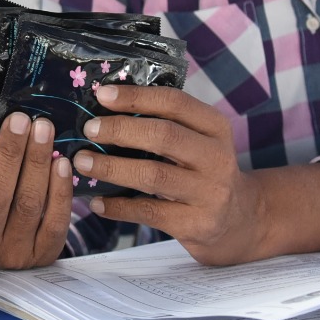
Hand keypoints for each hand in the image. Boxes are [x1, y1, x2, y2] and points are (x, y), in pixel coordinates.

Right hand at [0, 112, 72, 269]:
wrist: (5, 261)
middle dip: (9, 153)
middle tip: (20, 120)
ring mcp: (13, 253)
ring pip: (27, 204)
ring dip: (36, 162)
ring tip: (43, 130)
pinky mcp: (43, 256)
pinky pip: (54, 222)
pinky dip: (59, 190)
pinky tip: (61, 162)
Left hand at [74, 85, 266, 265]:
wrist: (238, 220)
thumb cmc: (203, 171)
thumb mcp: (199, 141)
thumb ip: (166, 123)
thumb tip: (105, 106)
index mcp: (215, 127)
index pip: (175, 103)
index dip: (136, 97)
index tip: (102, 95)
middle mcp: (217, 158)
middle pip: (164, 136)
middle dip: (120, 130)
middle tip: (88, 129)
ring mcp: (209, 193)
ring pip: (153, 175)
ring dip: (112, 167)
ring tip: (82, 162)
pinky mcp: (196, 224)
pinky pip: (149, 212)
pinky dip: (119, 207)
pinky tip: (97, 202)